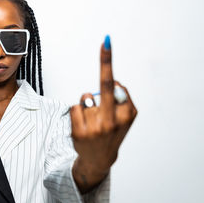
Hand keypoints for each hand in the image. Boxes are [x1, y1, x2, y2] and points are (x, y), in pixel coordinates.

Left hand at [70, 36, 136, 189]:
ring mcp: (96, 127)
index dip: (108, 63)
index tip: (106, 43)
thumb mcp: (125, 119)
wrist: (99, 159)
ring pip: (86, 97)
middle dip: (106, 63)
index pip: (119, 85)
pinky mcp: (80, 132)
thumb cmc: (112, 133)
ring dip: (87, 103)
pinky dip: (78, 111)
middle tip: (106, 42)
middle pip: (106, 87)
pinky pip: (75, 107)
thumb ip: (123, 100)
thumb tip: (114, 82)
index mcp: (128, 115)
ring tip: (92, 119)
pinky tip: (83, 124)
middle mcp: (113, 121)